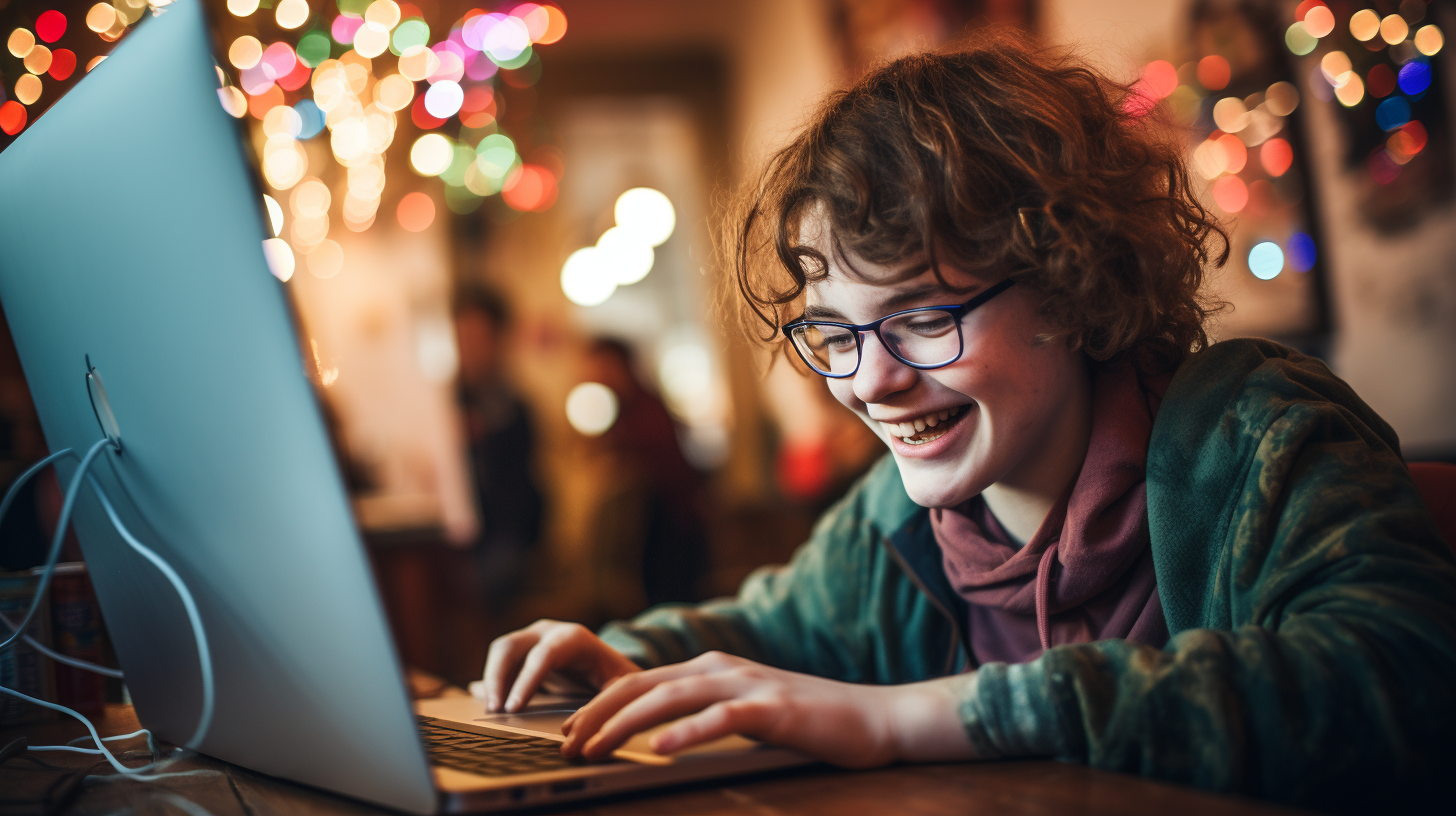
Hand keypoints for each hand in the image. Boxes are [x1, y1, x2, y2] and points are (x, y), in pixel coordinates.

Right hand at [480, 619, 640, 712]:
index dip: (526, 681)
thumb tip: (573, 730)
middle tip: (494, 711)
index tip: (513, 708)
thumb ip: (602, 706)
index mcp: (573, 639)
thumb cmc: (615, 677)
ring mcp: (532, 637)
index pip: (543, 656)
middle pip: (511, 646)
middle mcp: (548, 632)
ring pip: (500, 651)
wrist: (608, 660)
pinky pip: (498, 660)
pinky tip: (486, 700)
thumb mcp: (619, 689)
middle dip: (497, 678)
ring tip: (491, 710)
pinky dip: (491, 680)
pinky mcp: (522, 648)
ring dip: (491, 679)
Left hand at [559, 651, 976, 767]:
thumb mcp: (745, 711)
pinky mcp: (773, 709)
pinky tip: (661, 748)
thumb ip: (705, 712)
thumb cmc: (806, 722)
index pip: (639, 681)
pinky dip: (687, 731)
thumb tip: (655, 735)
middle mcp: (722, 669)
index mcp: (710, 669)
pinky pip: (721, 719)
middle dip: (597, 715)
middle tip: (564, 744)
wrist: (873, 718)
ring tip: (594, 747)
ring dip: (625, 724)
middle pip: (643, 685)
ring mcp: (748, 685)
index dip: (598, 705)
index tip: (567, 733)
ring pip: (671, 698)